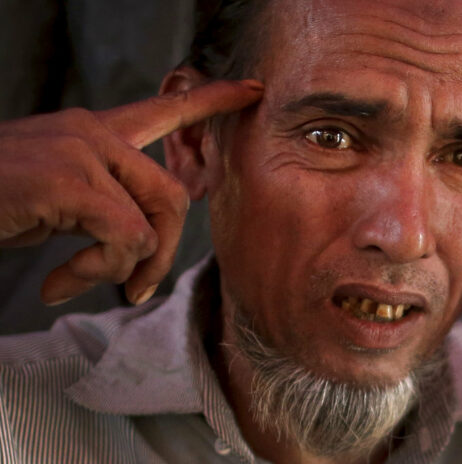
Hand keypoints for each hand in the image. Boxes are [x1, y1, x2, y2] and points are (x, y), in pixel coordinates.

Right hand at [0, 79, 262, 305]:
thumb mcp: (57, 202)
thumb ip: (105, 208)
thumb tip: (140, 250)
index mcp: (93, 132)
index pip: (164, 109)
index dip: (211, 101)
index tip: (252, 92)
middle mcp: (94, 133)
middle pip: (174, 195)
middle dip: (162, 253)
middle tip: (135, 289)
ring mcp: (83, 152)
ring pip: (154, 221)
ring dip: (126, 269)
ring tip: (79, 284)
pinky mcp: (71, 180)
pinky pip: (124, 240)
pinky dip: (100, 273)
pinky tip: (59, 285)